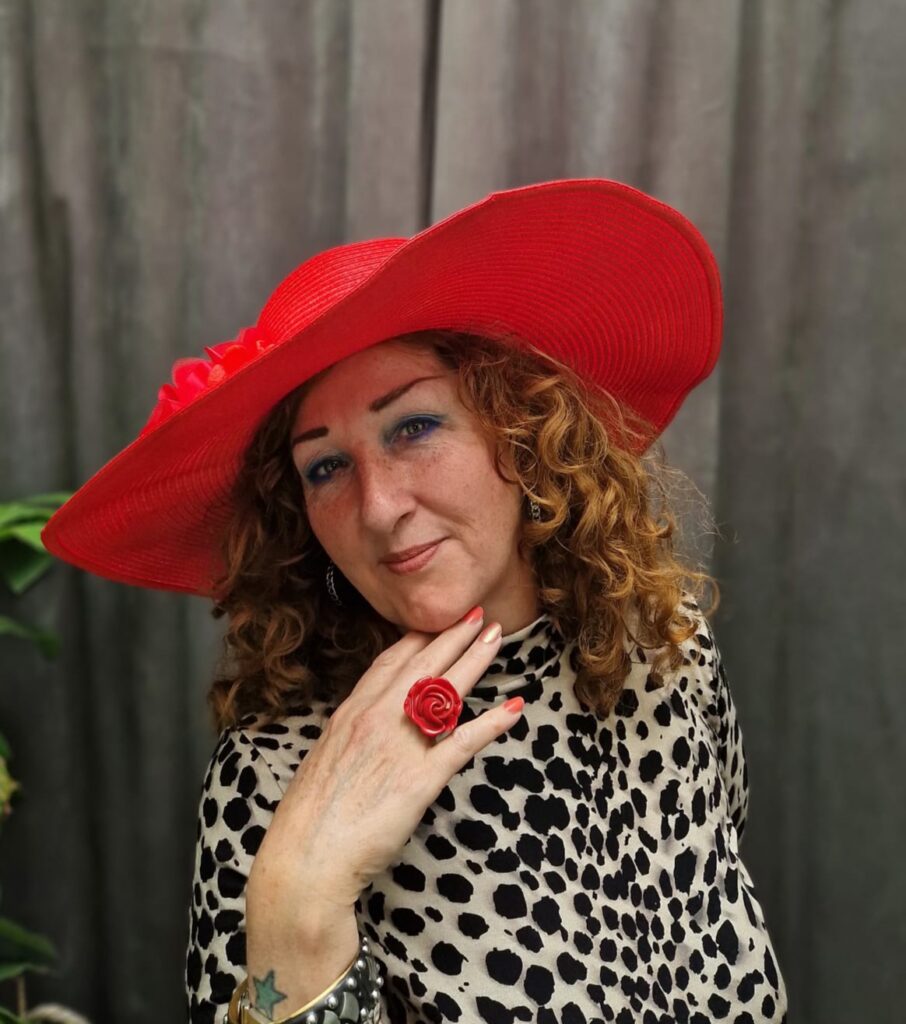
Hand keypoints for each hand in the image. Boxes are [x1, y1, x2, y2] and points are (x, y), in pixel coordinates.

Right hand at [248, 608, 519, 926]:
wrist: (305, 860)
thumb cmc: (311, 821)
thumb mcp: (325, 762)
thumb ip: (350, 739)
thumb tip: (368, 734)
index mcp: (349, 714)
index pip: (390, 662)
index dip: (417, 637)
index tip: (437, 621)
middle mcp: (374, 719)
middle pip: (421, 664)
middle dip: (453, 635)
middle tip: (477, 614)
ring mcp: (398, 745)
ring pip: (444, 690)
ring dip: (474, 660)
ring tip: (496, 637)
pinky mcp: (419, 778)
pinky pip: (462, 742)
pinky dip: (491, 723)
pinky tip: (513, 709)